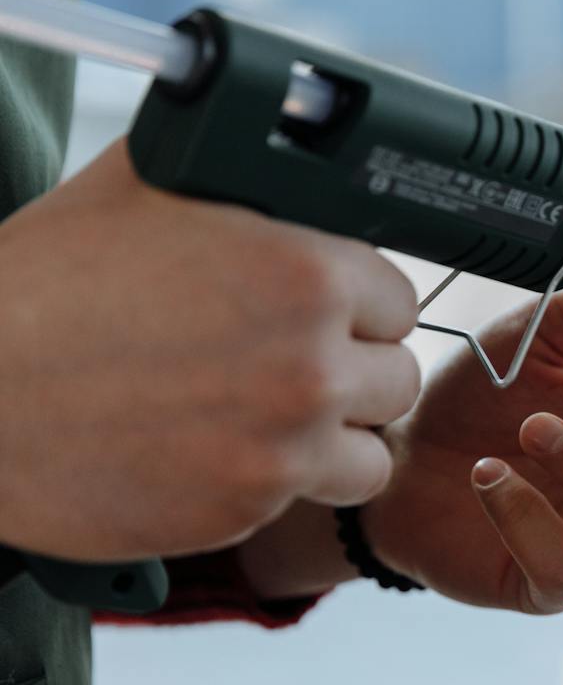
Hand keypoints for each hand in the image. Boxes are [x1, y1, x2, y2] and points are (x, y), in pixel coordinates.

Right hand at [0, 141, 419, 560]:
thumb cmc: (41, 286)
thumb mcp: (147, 186)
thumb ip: (247, 191)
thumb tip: (293, 174)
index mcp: (307, 275)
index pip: (398, 299)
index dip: (359, 305)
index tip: (325, 313)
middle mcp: (312, 366)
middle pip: (395, 378)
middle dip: (352, 371)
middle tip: (291, 364)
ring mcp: (285, 448)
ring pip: (370, 455)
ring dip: (332, 439)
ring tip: (268, 417)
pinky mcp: (247, 511)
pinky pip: (300, 500)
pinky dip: (269, 481)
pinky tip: (213, 450)